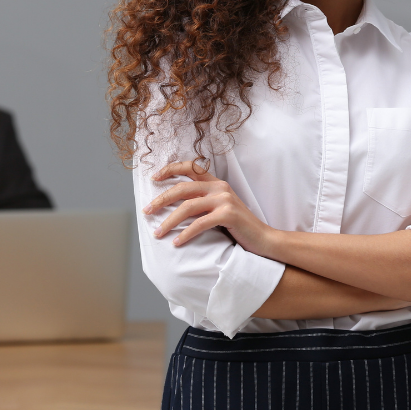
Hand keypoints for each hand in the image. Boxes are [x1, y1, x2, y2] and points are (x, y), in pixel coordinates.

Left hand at [144, 161, 277, 255]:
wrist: (264, 239)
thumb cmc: (238, 226)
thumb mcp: (219, 208)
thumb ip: (202, 201)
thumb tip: (172, 205)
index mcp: (216, 182)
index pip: (190, 167)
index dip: (170, 169)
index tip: (153, 178)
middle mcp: (219, 187)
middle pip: (182, 188)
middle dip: (160, 200)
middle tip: (146, 211)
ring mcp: (224, 200)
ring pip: (187, 207)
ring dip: (169, 221)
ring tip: (157, 233)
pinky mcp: (228, 215)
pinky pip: (199, 224)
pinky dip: (185, 234)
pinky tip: (176, 242)